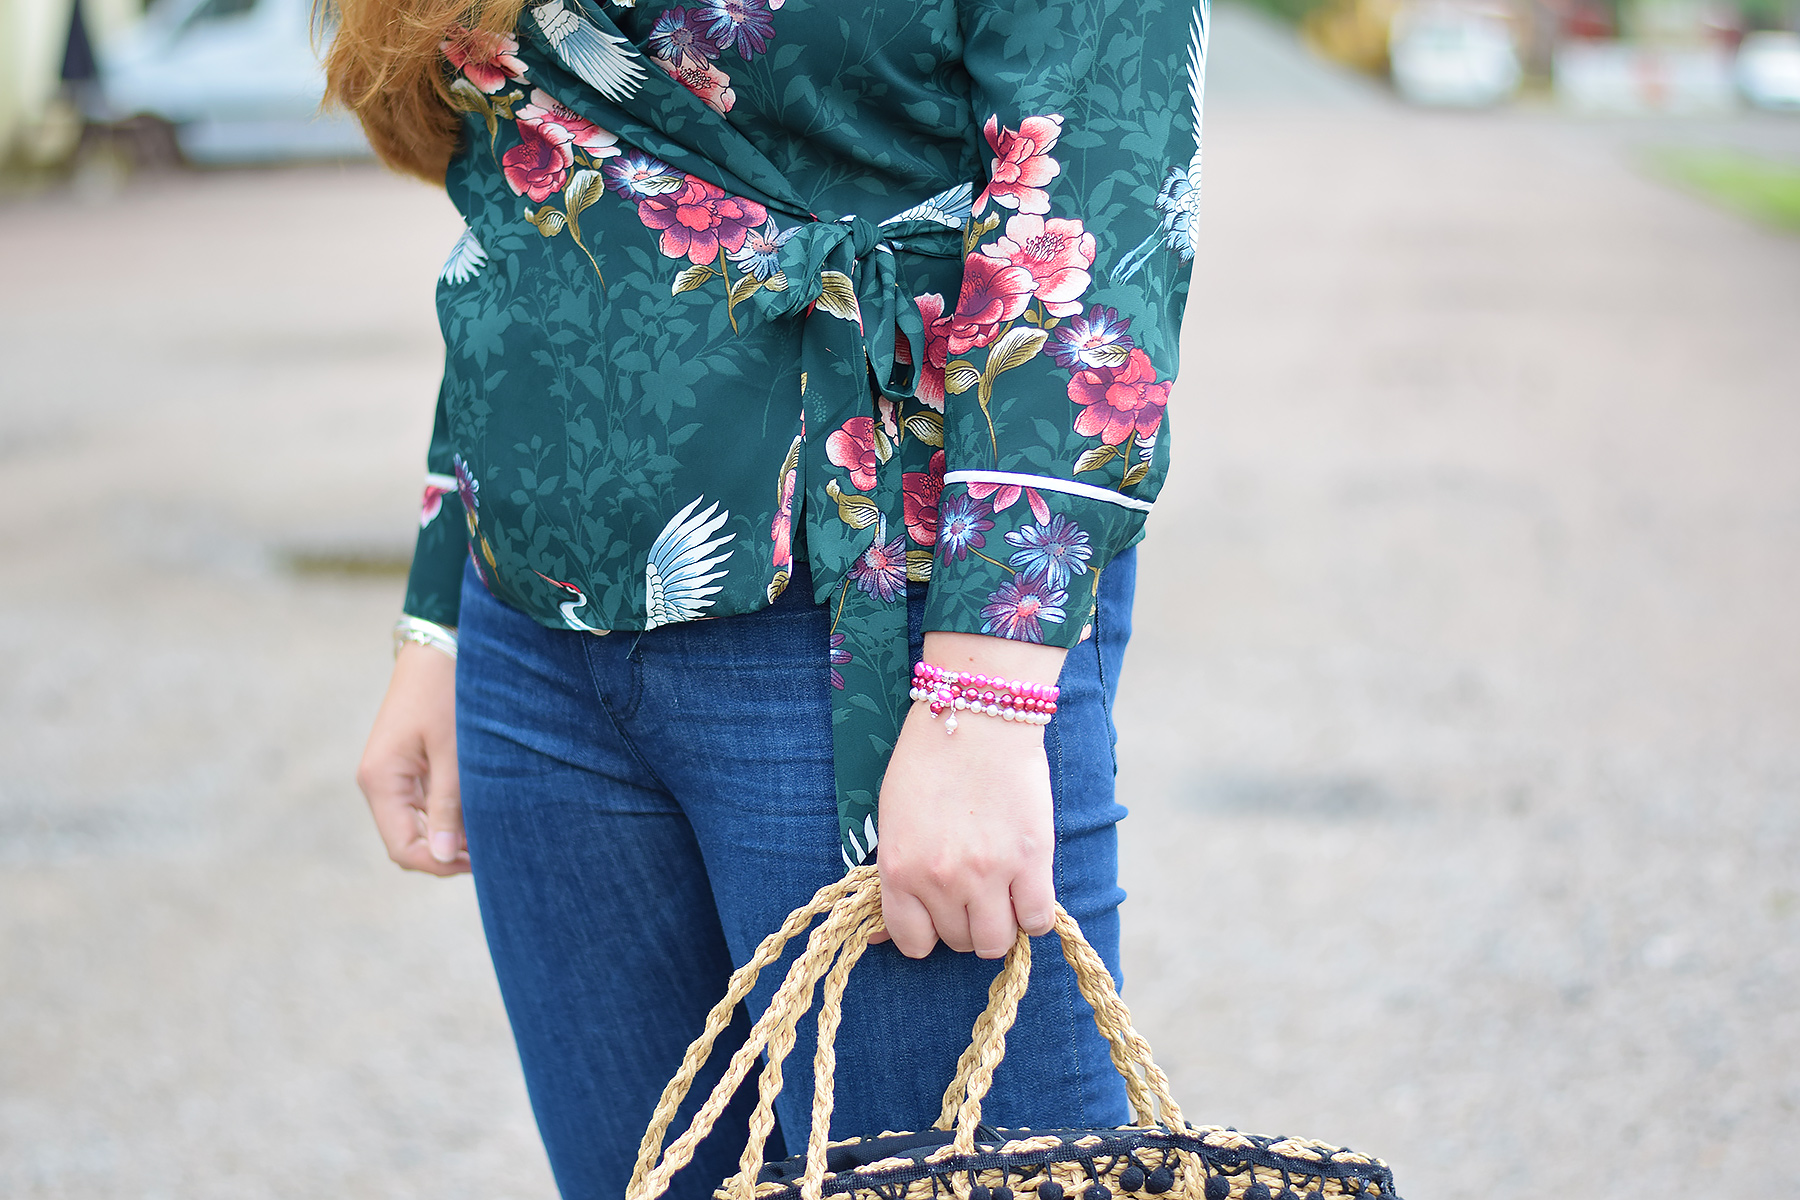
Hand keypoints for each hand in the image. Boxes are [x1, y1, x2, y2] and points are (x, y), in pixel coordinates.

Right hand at [356, 641, 467, 874]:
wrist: (440, 647)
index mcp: (380, 781)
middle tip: (490, 849)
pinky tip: (478, 808)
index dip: (438, 864)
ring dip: (449, 832)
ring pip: (417, 824)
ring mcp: (390, 774)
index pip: (402, 848)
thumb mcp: (452, 752)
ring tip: (489, 828)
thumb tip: (442, 857)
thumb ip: (447, 805)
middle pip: (407, 840)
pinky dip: (448, 812)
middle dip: (445, 852)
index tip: (479, 863)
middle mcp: (377, 782)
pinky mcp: (404, 765)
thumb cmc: (447, 693)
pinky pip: (423, 803)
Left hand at [875, 631, 1066, 958]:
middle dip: (964, 923)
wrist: (977, 717)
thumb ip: (893, 877)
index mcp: (900, 870)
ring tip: (1002, 896)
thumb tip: (889, 936)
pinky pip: (1037, 920)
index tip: (938, 915)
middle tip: (973, 893)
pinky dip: (1034, 915)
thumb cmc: (928, 761)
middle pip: (958, 942)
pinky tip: (1028, 891)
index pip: (912, 941)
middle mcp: (941, 881)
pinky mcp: (1031, 861)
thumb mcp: (892, 820)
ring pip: (996, 942)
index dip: (927, 932)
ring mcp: (988, 874)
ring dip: (999, 926)